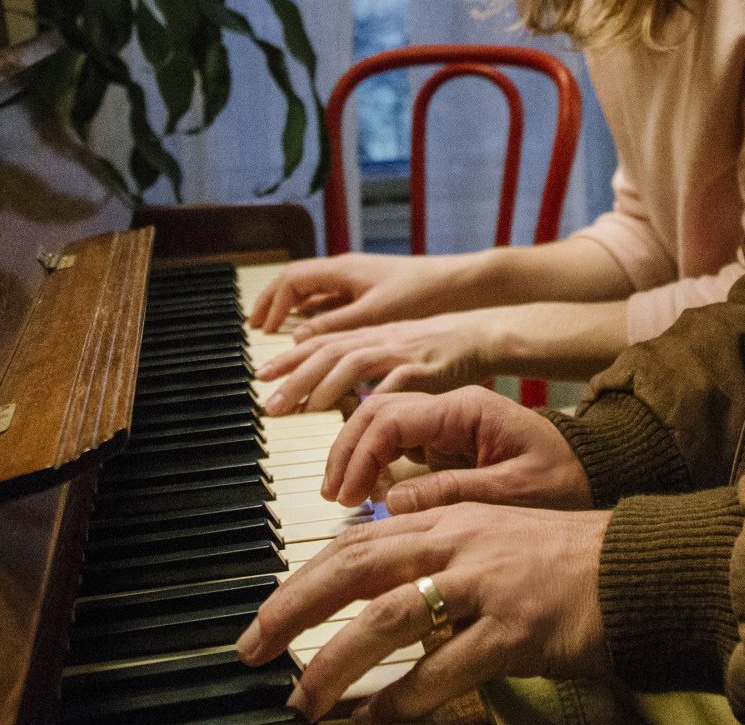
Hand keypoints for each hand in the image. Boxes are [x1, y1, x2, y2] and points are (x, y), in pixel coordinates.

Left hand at [236, 501, 609, 721]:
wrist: (637, 568)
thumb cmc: (566, 560)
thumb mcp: (493, 538)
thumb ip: (438, 554)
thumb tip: (378, 590)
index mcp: (449, 519)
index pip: (356, 542)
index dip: (302, 579)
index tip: (267, 615)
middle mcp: (459, 543)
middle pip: (354, 568)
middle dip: (292, 610)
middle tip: (253, 650)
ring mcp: (485, 585)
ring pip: (387, 619)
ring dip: (335, 664)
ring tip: (303, 701)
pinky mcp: (513, 630)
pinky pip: (441, 670)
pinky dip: (400, 700)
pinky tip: (374, 720)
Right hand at [247, 252, 471, 336]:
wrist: (465, 286)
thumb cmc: (424, 295)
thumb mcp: (376, 314)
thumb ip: (334, 325)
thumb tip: (295, 338)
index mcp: (344, 270)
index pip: (292, 279)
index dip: (272, 303)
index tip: (262, 330)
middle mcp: (348, 272)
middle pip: (297, 283)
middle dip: (274, 305)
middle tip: (256, 327)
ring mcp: (360, 282)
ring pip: (315, 294)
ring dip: (294, 313)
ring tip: (280, 337)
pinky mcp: (374, 295)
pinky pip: (334, 303)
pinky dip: (317, 318)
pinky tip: (317, 339)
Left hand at [257, 311, 500, 415]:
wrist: (482, 333)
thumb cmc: (436, 349)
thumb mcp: (393, 349)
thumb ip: (362, 369)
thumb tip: (329, 396)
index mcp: (370, 334)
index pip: (322, 341)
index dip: (290, 358)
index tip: (261, 376)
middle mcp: (381, 339)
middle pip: (331, 353)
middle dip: (297, 378)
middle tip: (270, 406)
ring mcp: (404, 353)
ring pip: (357, 362)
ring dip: (328, 386)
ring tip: (306, 409)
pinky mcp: (429, 369)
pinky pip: (399, 381)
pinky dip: (380, 394)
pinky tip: (363, 411)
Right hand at [324, 388, 592, 512]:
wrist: (594, 471)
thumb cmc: (564, 478)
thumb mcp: (512, 491)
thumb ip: (452, 493)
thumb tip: (389, 502)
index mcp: (467, 408)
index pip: (393, 417)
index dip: (362, 455)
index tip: (348, 495)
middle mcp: (451, 408)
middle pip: (377, 412)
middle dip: (348, 451)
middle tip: (334, 495)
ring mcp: (446, 423)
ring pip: (382, 424)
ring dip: (356, 455)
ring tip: (342, 496)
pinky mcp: (446, 442)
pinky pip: (398, 444)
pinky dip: (375, 465)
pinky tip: (367, 493)